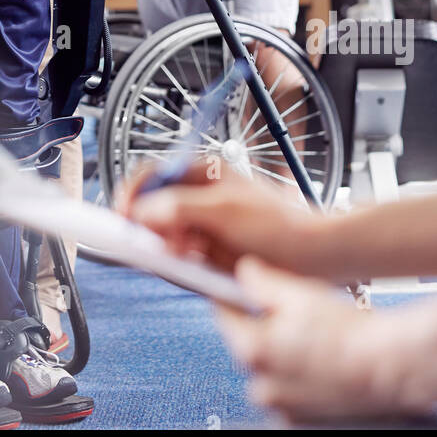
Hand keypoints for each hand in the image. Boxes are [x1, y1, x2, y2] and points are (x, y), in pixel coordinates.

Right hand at [119, 161, 315, 274]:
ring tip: (181, 254)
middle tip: (151, 242)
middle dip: (148, 224)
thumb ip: (181, 208)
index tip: (122, 216)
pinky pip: (179, 256)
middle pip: (153, 206)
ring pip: (164, 234)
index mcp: (202, 172)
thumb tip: (145, 210)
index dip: (133, 192)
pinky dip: (178, 261)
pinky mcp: (209, 251)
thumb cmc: (279, 225)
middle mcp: (199, 196)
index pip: (152, 174)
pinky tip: (191, 263)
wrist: (314, 256)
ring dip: (164, 245)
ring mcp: (203, 224)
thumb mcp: (225, 211)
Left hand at [218, 257, 432, 420]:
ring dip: (284, 354)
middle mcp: (263, 385)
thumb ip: (260, 281)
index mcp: (253, 350)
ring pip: (272, 370)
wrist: (391, 367)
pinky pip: (291, 392)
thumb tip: (244, 273)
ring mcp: (284, 407)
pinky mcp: (303, 421)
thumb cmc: (350, 334)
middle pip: (250, 344)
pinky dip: (300, 378)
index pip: (225, 315)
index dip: (232, 295)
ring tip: (315, 338)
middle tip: (293, 312)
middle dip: (265, 326)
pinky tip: (322, 362)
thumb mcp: (299, 292)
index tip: (236, 286)